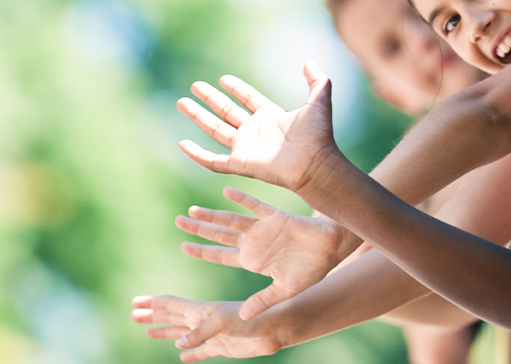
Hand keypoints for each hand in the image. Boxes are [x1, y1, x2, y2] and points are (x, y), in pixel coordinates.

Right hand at [131, 296, 283, 362]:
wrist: (276, 328)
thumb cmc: (251, 319)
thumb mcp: (223, 322)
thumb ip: (201, 333)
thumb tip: (179, 346)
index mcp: (200, 310)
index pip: (171, 304)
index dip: (152, 304)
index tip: (134, 302)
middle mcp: (202, 320)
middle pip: (171, 318)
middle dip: (152, 317)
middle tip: (133, 315)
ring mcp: (211, 335)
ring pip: (182, 334)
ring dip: (165, 333)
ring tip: (148, 333)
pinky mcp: (222, 348)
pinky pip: (201, 352)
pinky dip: (190, 354)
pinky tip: (182, 357)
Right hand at [177, 61, 338, 195]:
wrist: (314, 163)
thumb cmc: (318, 135)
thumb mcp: (319, 100)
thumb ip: (317, 80)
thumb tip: (310, 62)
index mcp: (271, 117)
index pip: (249, 100)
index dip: (237, 89)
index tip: (222, 79)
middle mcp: (256, 132)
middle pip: (227, 112)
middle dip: (210, 99)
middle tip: (195, 86)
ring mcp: (246, 148)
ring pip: (215, 130)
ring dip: (198, 116)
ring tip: (182, 102)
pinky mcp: (239, 164)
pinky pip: (212, 161)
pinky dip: (197, 154)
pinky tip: (182, 144)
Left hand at [177, 186, 351, 319]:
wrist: (332, 249)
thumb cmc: (311, 269)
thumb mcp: (285, 290)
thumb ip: (263, 301)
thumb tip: (242, 317)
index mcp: (253, 260)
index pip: (221, 255)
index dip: (203, 252)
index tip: (184, 247)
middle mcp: (253, 242)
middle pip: (219, 234)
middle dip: (199, 229)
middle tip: (178, 221)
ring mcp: (262, 228)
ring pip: (231, 220)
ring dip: (212, 216)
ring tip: (192, 210)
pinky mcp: (275, 216)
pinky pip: (256, 206)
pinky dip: (242, 200)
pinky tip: (226, 193)